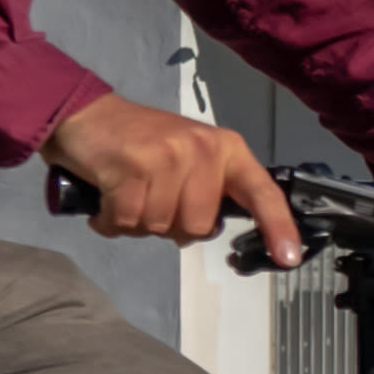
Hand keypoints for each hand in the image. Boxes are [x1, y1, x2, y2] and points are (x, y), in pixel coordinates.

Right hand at [42, 94, 300, 263]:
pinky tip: (104, 197)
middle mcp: (203, 150)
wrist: (84, 116)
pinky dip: (109, 221)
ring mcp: (169, 156)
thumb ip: (203, 194)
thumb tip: (202, 233)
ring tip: (124, 191)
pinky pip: (126, 221)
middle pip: (199, 227)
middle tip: (148, 196)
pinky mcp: (132, 167)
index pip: (261, 191)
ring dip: (135, 221)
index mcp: (225, 149)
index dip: (277, 226)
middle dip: (169, 225)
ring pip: (160, 227)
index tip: (289, 257)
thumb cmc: (139, 143)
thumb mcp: (185, 159)